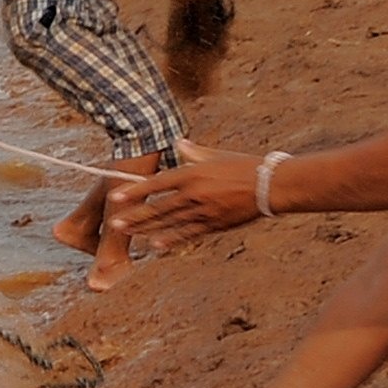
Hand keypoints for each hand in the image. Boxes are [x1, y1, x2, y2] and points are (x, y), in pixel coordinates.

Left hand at [107, 148, 257, 247]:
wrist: (273, 185)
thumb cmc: (246, 166)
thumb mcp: (218, 156)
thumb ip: (194, 152)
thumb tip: (178, 143)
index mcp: (193, 173)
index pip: (157, 183)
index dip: (134, 191)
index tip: (115, 197)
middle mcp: (195, 193)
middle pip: (158, 207)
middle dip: (135, 216)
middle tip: (114, 224)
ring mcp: (204, 211)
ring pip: (169, 222)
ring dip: (147, 229)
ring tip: (127, 233)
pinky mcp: (215, 224)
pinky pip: (189, 233)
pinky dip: (172, 239)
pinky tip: (156, 245)